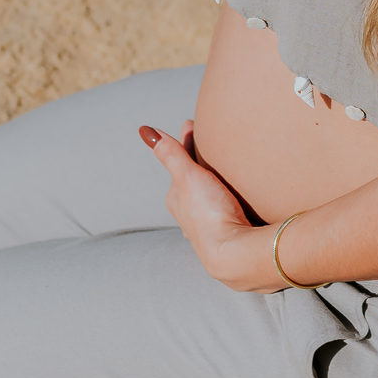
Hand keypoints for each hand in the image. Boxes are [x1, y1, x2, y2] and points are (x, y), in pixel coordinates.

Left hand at [138, 122, 280, 291]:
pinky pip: (222, 210)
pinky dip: (225, 199)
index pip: (180, 163)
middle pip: (192, 181)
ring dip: (212, 183)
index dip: (186, 143)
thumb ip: (170, 154)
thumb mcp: (187, 177)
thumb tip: (144, 130)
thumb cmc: (209, 214)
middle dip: (198, 163)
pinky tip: (233, 201)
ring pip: (206, 197)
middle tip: (208, 142)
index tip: (191, 124)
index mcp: (176, 198)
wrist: (233, 254)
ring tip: (223, 169)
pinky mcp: (226, 234)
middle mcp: (187, 214)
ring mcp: (206, 226)